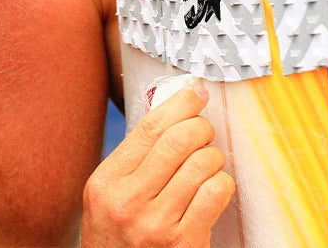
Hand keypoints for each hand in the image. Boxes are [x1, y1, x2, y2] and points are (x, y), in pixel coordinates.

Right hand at [81, 85, 234, 246]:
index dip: (181, 103)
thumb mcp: (108, 195)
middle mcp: (127, 202)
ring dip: (213, 158)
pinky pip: (216, 192)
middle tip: (204, 133)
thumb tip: (178, 109)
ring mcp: (155, 225)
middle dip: (201, 128)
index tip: (196, 94)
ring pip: (203, 163)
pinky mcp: (183, 244)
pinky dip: (222, 184)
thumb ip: (135, 157)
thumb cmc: (118, 239)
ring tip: (206, 166)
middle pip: (180, 139)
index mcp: (105, 183)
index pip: (150, 126)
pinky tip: (213, 190)